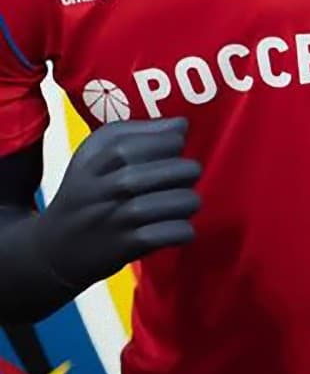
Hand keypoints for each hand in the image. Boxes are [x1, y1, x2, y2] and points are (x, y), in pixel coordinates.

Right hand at [35, 118, 200, 287]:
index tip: (174, 150)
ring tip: (182, 203)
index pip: (142, 143)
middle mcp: (104, 187)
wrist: (56, 248)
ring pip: (176, 201)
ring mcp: (115, 218)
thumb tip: (182, 124)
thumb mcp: (96, 157)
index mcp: (96, 160)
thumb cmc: (88, 194)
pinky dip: (184, 230)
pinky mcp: (126, 246)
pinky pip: (173, 232)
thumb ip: (138, 134)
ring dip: (189, 201)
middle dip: (188, 172)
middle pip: (166, 170)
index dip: (169, 143)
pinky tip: (176, 227)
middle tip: (184, 179)